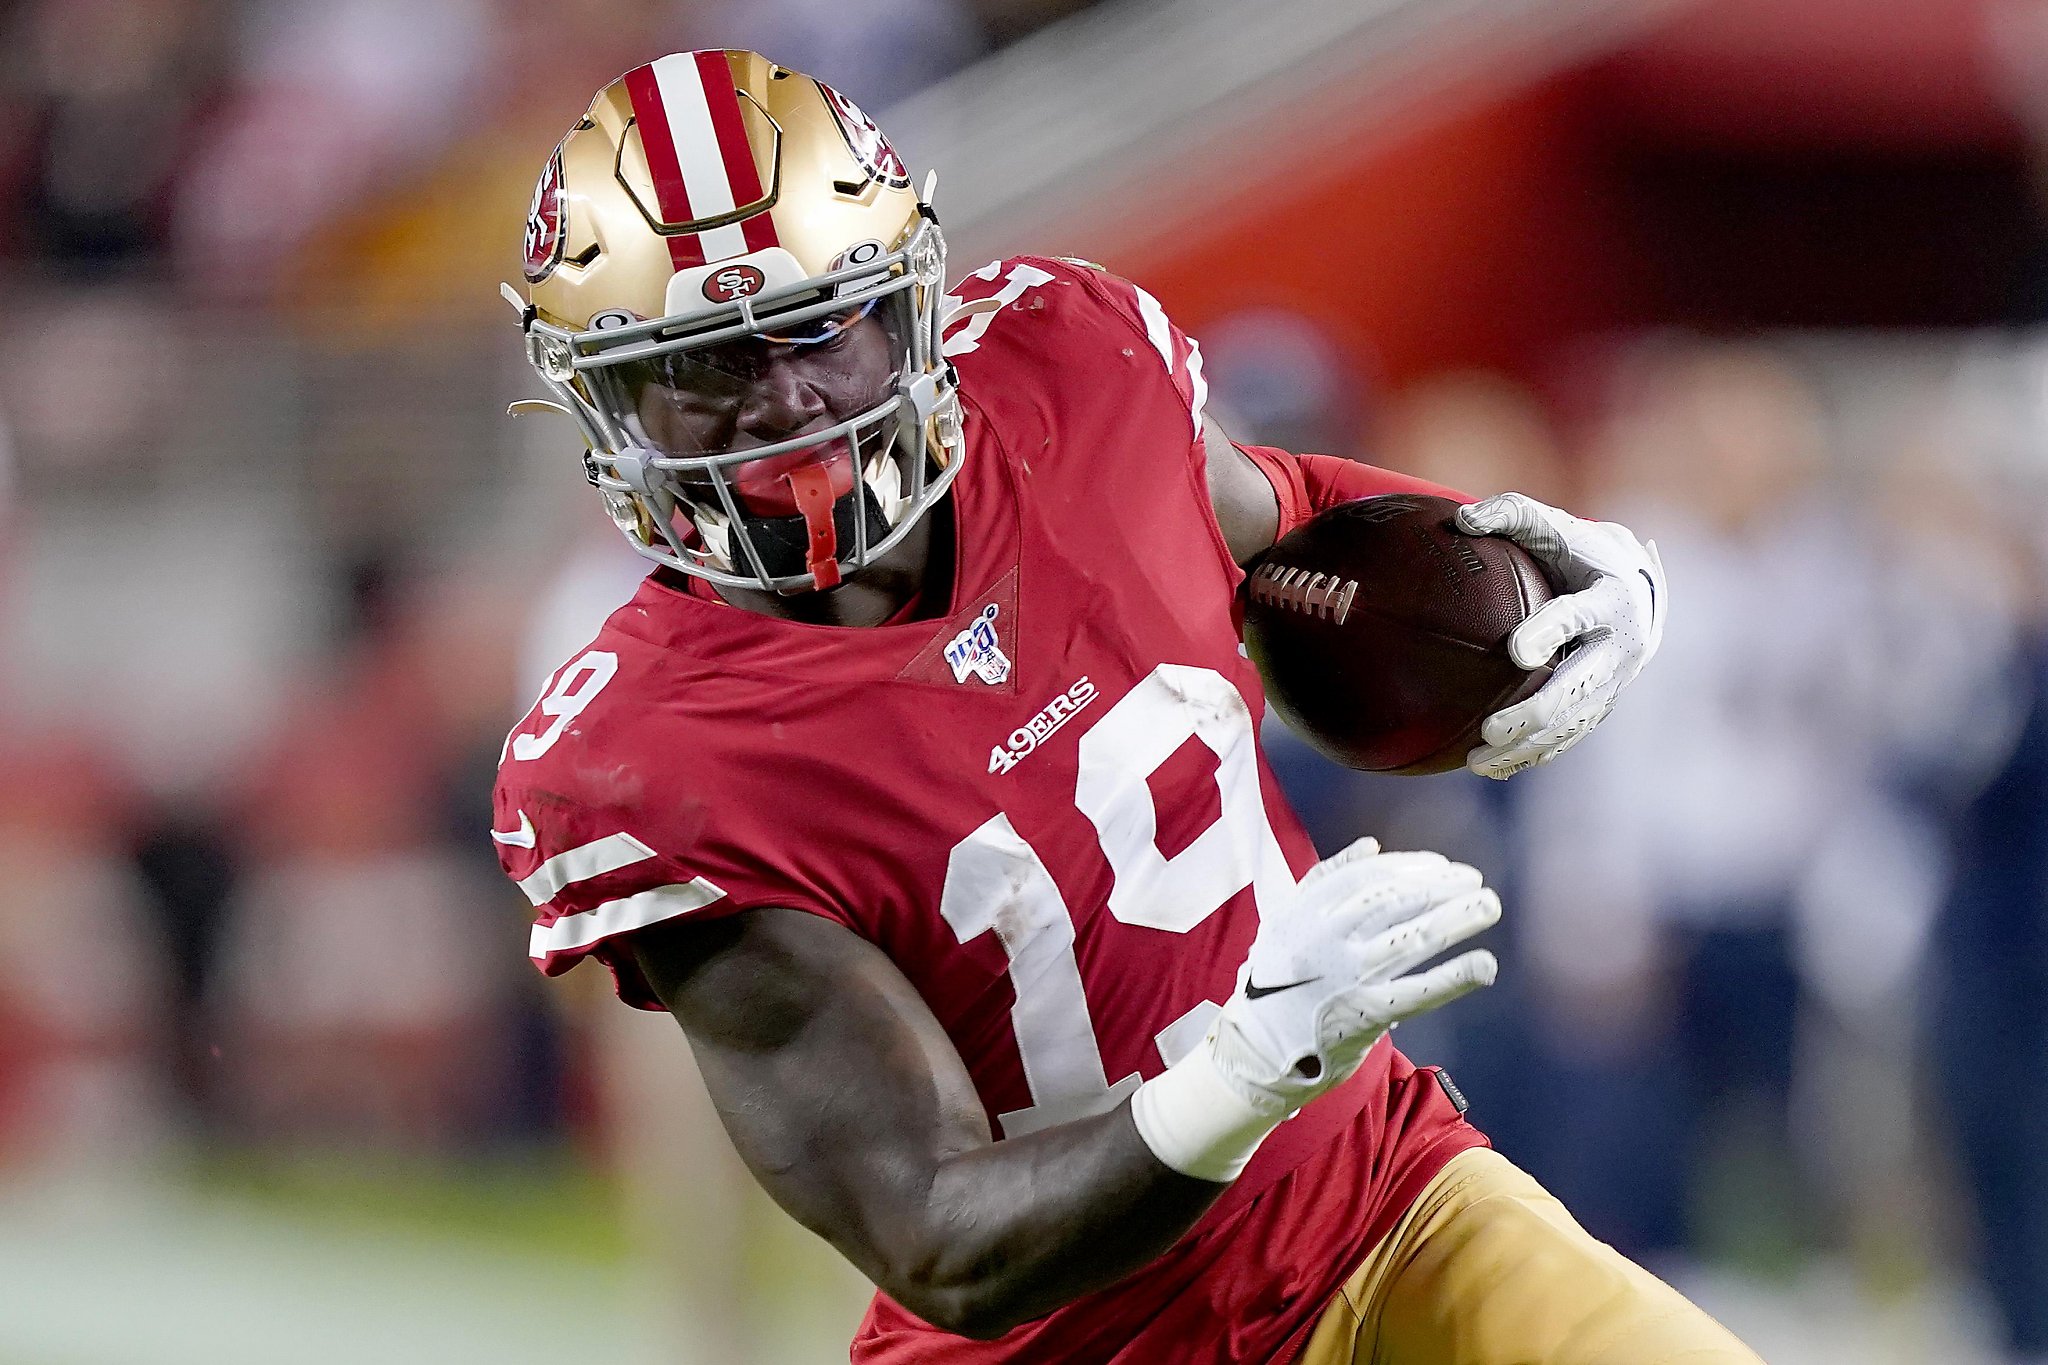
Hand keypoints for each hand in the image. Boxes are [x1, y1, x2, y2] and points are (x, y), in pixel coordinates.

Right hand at [1209, 839, 1498, 1111]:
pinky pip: (1416, 992)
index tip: (1443, 866)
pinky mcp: (1363, 1017)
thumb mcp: (1283, 922)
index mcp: (1304, 912)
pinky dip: (1454, 977)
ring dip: (1457, 919)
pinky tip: (1485, 964)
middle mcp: (1325, 941)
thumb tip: (1372, 845)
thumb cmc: (1275, 982)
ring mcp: (1345, 979)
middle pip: (1396, 902)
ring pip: (1412, 939)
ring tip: (1489, 906)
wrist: (1253, 1050)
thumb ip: (1323, 880)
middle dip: (1441, 887)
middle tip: (1475, 881)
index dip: (1412, 867)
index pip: (1369, 877)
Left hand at [1454, 492, 1667, 778]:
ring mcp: (1614, 681)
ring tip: (1476, 761)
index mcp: (1609, 598)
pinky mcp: (1602, 704)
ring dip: (1527, 745)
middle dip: (1536, 710)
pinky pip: (1569, 736)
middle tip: (1490, 728)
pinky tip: (1493, 767)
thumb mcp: (1550, 524)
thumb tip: (1460, 520)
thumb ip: (1509, 513)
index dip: (1550, 632)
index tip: (1516, 651)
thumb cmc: (1577, 551)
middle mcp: (1620, 646)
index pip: (1576, 616)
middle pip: (1578, 685)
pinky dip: (1534, 754)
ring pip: (1572, 722)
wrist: (1634, 586)